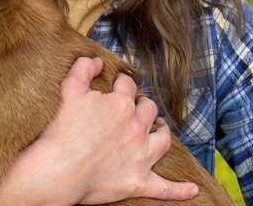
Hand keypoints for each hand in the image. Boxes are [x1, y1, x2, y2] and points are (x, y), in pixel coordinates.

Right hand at [0, 57, 197, 204]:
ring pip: (162, 140)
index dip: (122, 82)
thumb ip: (84, 68)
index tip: (117, 84)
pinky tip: (192, 189)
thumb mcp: (70, 89)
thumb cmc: (64, 130)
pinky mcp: (139, 181)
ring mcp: (141, 156)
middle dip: (143, 106)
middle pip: (149, 110)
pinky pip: (165, 188)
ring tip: (160, 128)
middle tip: (135, 107)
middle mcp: (137, 128)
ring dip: (162, 132)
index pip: (129, 85)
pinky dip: (179, 190)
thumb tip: (96, 60)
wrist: (60, 170)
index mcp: (122, 104)